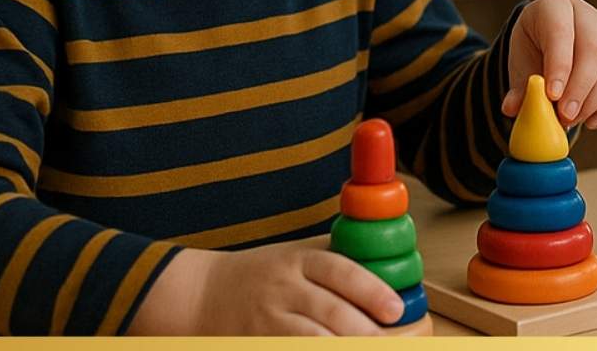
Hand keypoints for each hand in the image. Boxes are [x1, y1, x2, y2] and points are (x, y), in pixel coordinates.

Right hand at [133, 240, 404, 334]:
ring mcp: (267, 321)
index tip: (396, 308)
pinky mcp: (256, 343)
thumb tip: (392, 271)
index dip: (371, 290)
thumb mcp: (295, 255)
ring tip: (369, 349)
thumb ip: (336, 262)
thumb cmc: (262, 274)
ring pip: (312, 340)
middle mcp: (282, 289)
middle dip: (366, 331)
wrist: (201, 295)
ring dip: (343, 346)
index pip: (340, 272)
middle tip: (391, 340)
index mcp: (297, 260)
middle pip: (331, 313)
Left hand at [501, 0, 596, 128]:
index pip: (561, 31)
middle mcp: (587, 15)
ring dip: (594, 101)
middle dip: (580, 87)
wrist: (549, 42)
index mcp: (555, 6)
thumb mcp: (520, 61)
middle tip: (565, 115)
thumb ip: (519, 85)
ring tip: (571, 120)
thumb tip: (513, 108)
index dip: (559, 64)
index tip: (552, 95)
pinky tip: (590, 121)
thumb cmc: (533, 49)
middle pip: (594, 48)